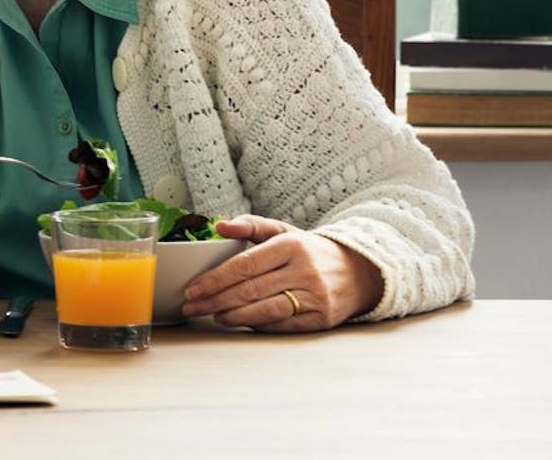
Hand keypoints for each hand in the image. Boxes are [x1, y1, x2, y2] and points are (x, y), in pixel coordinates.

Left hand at [180, 214, 383, 331]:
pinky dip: (257, 324)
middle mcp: (304, 270)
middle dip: (215, 299)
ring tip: (213, 315)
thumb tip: (219, 226)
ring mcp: (315, 296)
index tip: (193, 288)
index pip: (245, 264)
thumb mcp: (284, 231)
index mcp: (291, 245)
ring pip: (265, 309)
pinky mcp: (321, 318)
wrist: (359, 271)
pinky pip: (282, 325)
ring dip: (233, 315)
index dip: (215, 279)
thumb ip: (251, 225)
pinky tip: (239, 321)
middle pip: (250, 289)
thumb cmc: (310, 251)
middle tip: (191, 306)